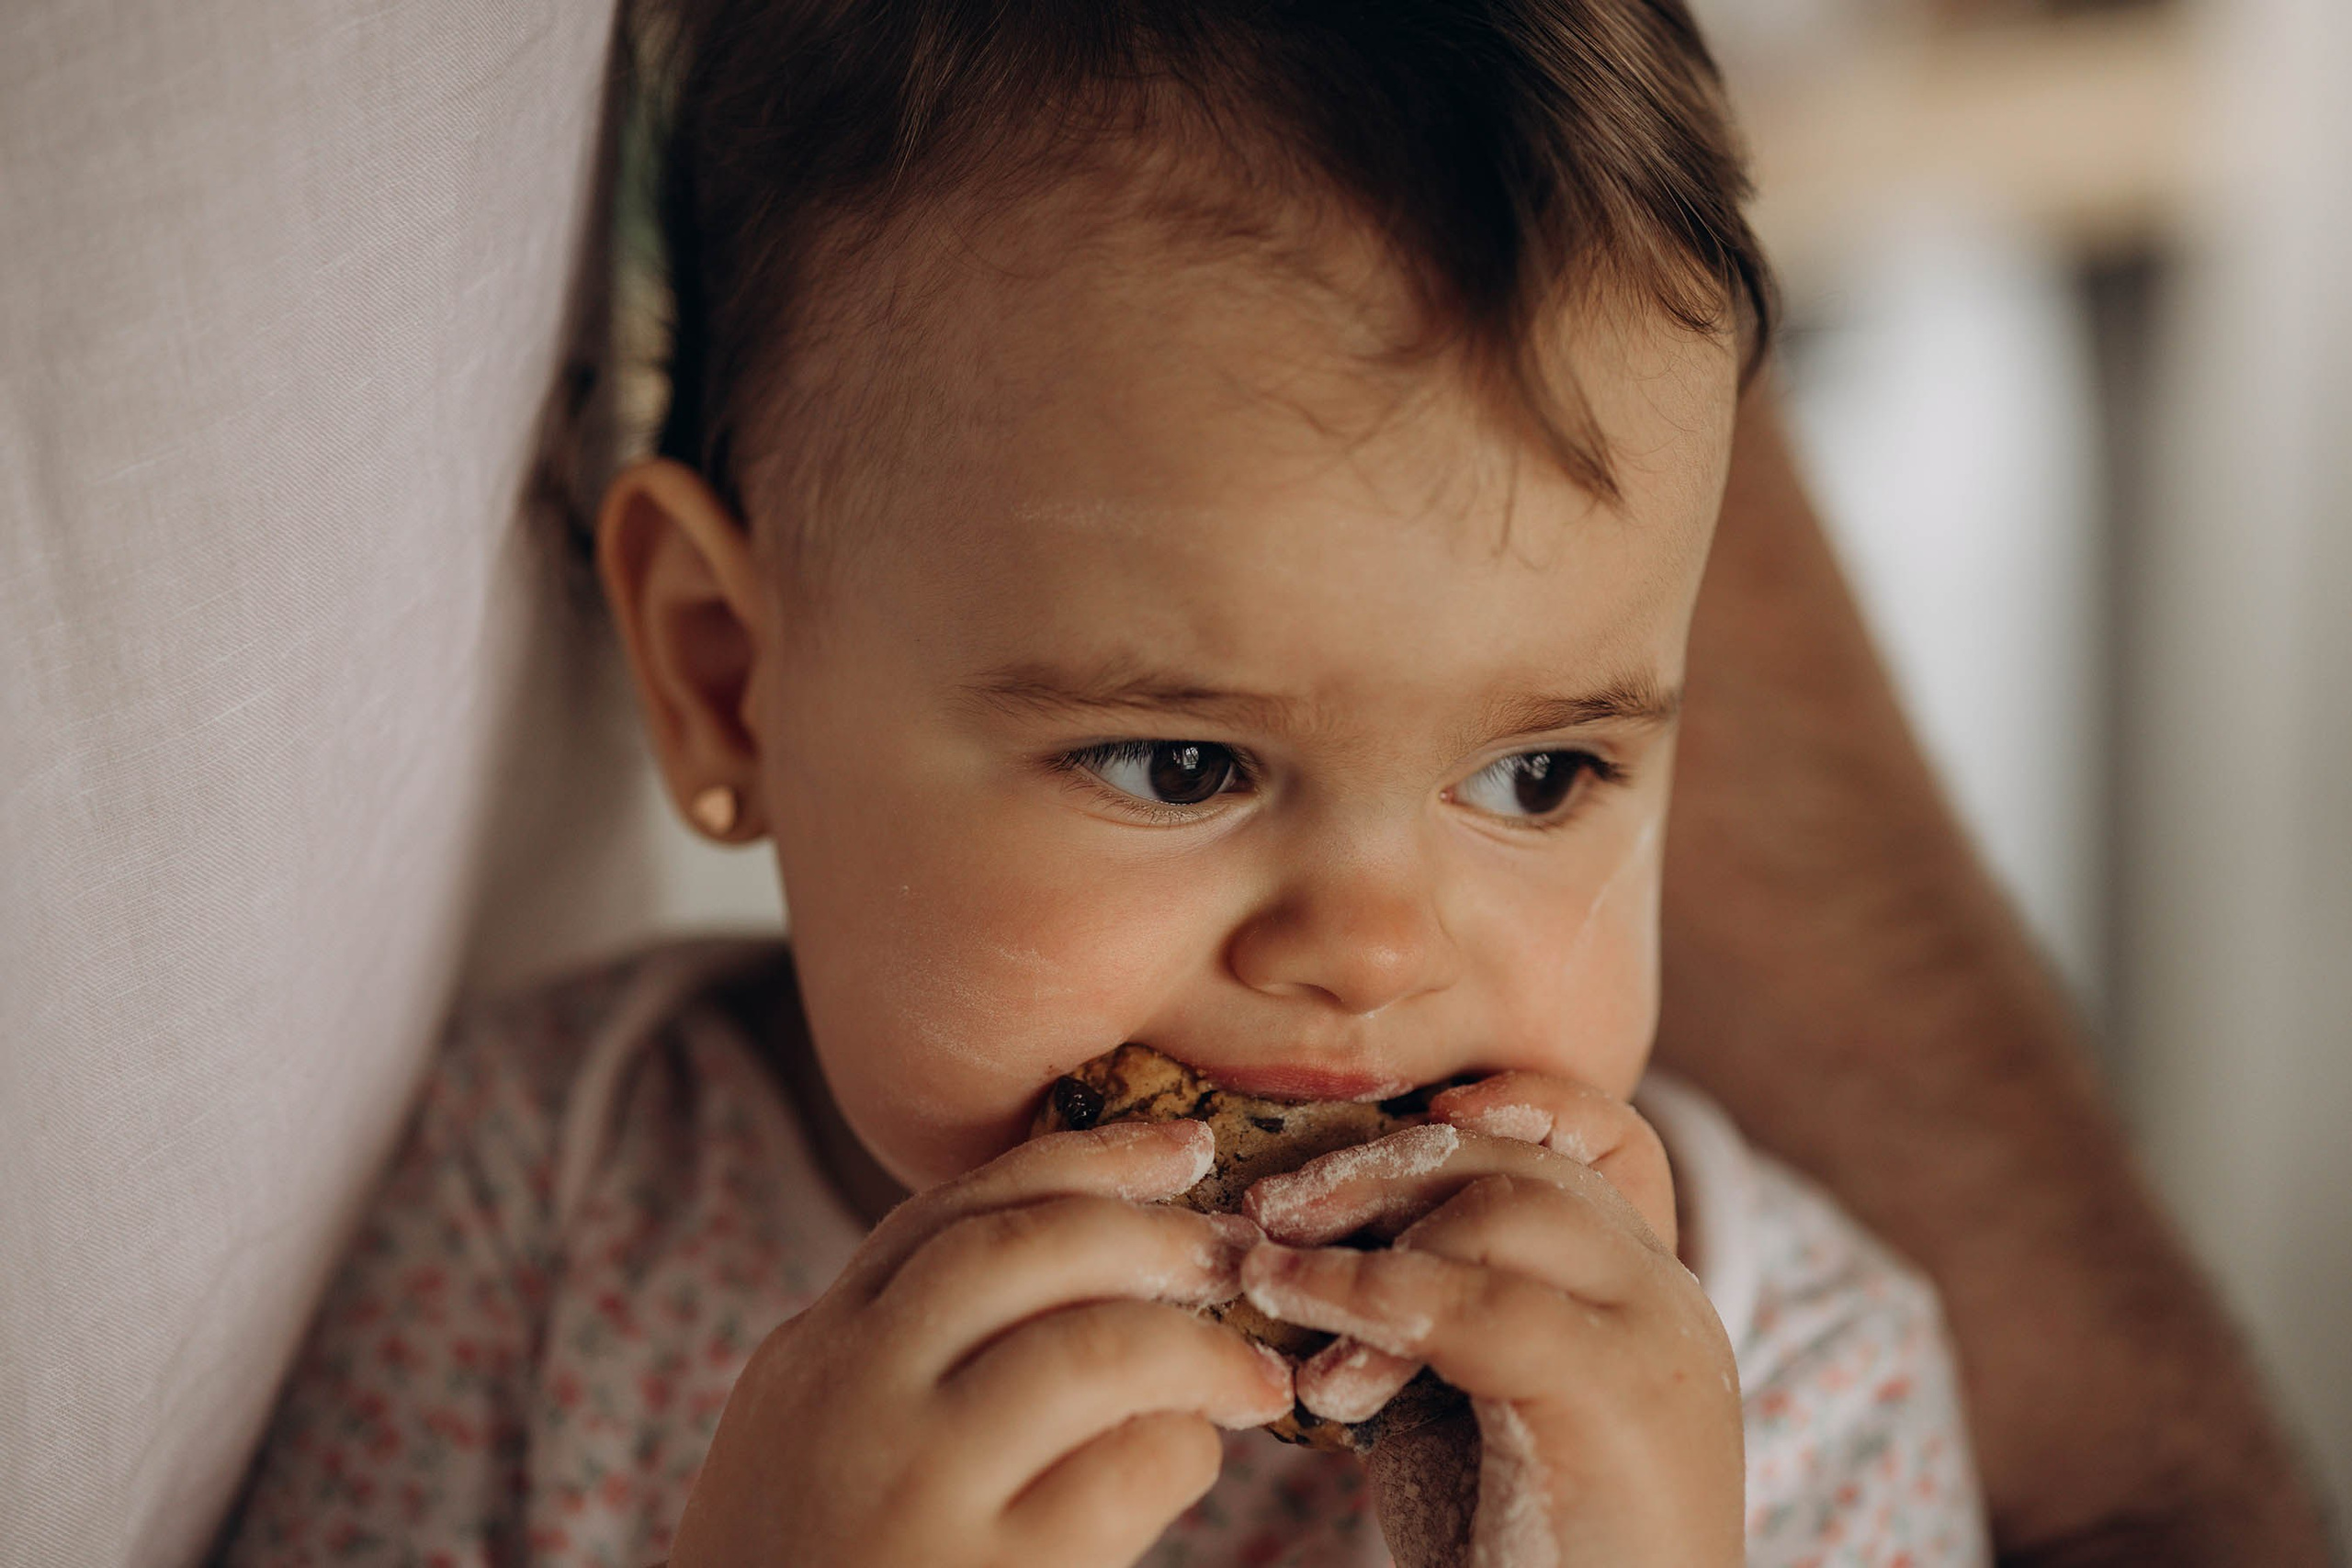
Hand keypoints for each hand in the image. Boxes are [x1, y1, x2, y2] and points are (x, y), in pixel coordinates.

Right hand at [669, 1119, 1295, 1567]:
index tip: (1178, 1147)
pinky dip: (1184, 1449)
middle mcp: (849, 1397)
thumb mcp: (804, 1450)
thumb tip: (1071, 1272)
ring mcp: (913, 1487)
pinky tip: (1193, 1464)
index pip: (945, 1212)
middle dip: (1151, 1230)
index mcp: (807, 1357)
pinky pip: (1126, 1470)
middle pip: (1021, 1247)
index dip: (1080, 1162)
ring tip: (1251, 1377)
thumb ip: (894, 1360)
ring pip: (1092, 1346)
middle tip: (1231, 1253)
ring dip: (1197, 1346)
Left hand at [1240, 1073, 1740, 1567]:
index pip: (1604, 1145)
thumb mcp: (1472, 1413)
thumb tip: (1298, 1244)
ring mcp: (1654, 1344)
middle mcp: (1665, 1303)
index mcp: (1643, 1298)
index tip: (1415, 1108)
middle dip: (1384, 1164)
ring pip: (1507, 1209)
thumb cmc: (1528, 1560)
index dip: (1518, 1103)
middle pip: (1528, 1162)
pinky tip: (1308, 1342)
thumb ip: (1431, 1321)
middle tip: (1270, 1205)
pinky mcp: (1619, 1399)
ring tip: (1269, 1277)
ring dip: (1363, 1232)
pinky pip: (1480, 1306)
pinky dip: (1371, 1303)